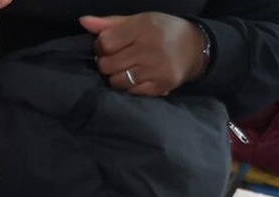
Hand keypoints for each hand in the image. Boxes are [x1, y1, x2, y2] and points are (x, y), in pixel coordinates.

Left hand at [80, 13, 207, 95]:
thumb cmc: (161, 31)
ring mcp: (156, 69)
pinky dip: (129, 88)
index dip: (101, 47)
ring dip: (116, 77)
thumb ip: (109, 24)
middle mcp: (150, 48)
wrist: (195, 48)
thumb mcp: (138, 21)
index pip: (105, 43)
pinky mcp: (161, 85)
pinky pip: (131, 92)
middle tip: (117, 60)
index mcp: (143, 28)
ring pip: (117, 81)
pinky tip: (136, 79)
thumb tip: (83, 21)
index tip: (109, 47)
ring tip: (126, 69)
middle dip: (106, 64)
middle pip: (108, 65)